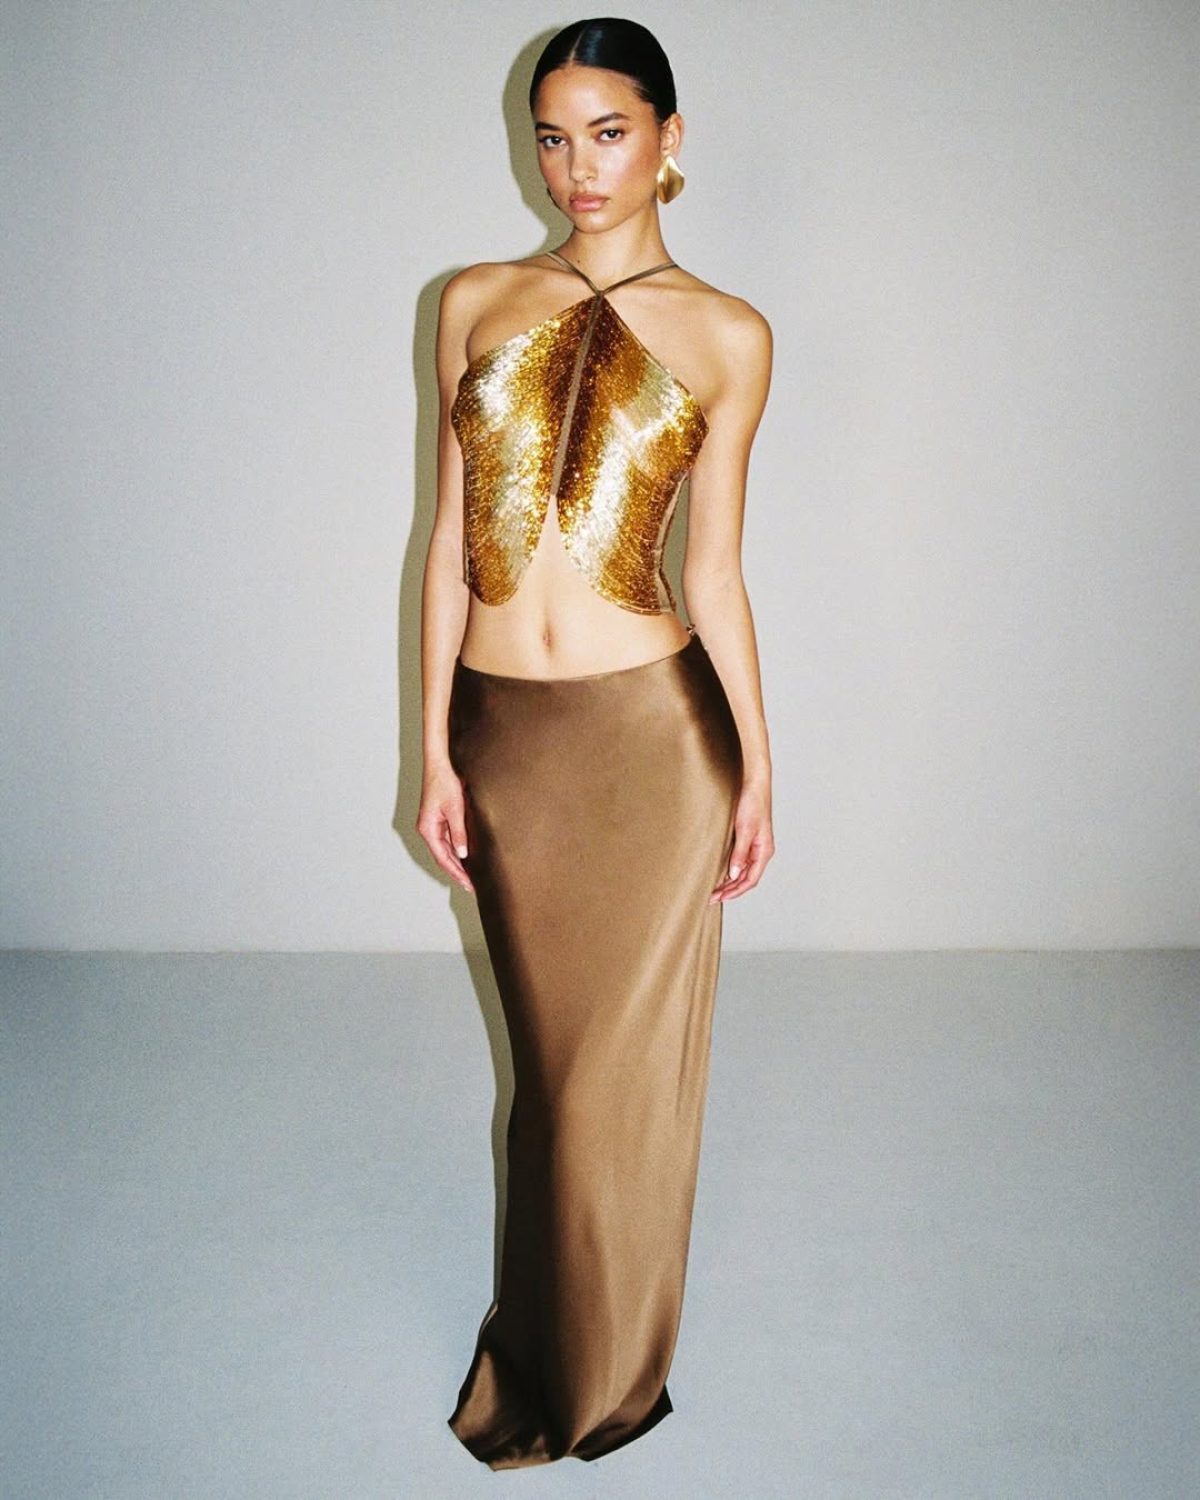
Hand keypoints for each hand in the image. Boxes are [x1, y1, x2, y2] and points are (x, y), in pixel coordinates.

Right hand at [417, 765, 474, 893]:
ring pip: (445, 850)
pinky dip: (456, 851)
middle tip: (472, 886)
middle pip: (443, 857)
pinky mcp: (438, 819)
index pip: (443, 858)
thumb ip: (459, 832)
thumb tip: (463, 854)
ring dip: (457, 863)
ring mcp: (432, 825)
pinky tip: (466, 858)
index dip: (457, 873)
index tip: (469, 885)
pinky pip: (447, 841)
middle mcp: (427, 830)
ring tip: (471, 877)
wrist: (440, 764)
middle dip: (457, 872)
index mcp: (428, 829)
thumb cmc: (445, 783)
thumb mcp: (456, 809)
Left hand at [710, 779, 772, 902]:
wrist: (753, 783)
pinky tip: (720, 872)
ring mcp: (754, 845)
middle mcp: (760, 851)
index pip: (751, 880)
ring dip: (730, 881)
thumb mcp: (744, 830)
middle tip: (712, 897)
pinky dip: (730, 869)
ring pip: (742, 870)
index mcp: (764, 851)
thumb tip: (734, 875)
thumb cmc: (752, 803)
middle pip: (746, 878)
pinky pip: (739, 860)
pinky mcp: (746, 838)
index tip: (720, 898)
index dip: (736, 891)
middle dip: (731, 890)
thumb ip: (739, 853)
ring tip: (715, 889)